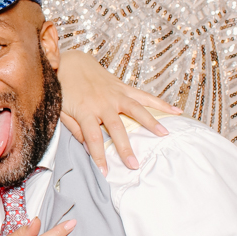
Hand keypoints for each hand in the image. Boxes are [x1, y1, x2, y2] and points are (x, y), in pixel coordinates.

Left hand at [57, 49, 181, 174]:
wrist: (70, 62)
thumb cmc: (64, 88)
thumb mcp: (61, 110)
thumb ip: (74, 128)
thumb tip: (87, 146)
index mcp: (85, 111)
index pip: (93, 138)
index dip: (99, 157)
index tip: (105, 173)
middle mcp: (103, 103)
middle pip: (116, 127)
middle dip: (125, 147)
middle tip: (134, 164)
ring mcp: (115, 94)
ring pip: (136, 109)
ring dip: (150, 122)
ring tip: (164, 134)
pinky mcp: (123, 87)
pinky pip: (143, 96)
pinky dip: (160, 103)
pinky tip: (175, 110)